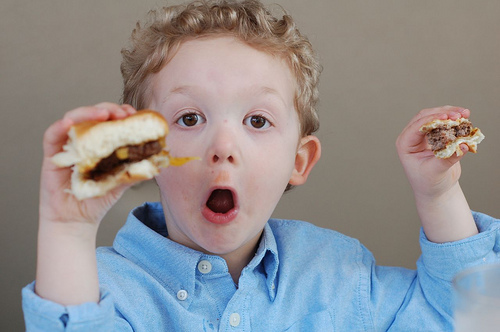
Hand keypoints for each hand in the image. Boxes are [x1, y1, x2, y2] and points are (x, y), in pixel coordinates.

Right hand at [36, 103, 136, 304]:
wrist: (77, 220)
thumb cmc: (97, 199)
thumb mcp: (120, 183)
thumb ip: (134, 172)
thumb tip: (155, 163)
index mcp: (102, 143)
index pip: (111, 121)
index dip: (121, 113)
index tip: (133, 113)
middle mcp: (85, 140)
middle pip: (93, 115)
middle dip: (108, 110)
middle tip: (121, 113)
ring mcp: (68, 145)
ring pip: (74, 119)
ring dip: (87, 113)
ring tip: (102, 114)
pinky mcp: (51, 155)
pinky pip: (52, 136)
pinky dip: (60, 127)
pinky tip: (69, 123)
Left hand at [396, 105, 469, 198]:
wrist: (436, 190)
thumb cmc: (429, 183)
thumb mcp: (436, 172)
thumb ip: (448, 158)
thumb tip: (463, 145)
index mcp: (405, 145)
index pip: (416, 127)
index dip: (431, 120)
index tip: (447, 117)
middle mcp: (412, 137)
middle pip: (425, 117)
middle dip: (443, 113)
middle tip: (459, 114)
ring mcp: (423, 135)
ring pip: (435, 116)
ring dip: (450, 113)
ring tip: (465, 113)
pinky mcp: (435, 135)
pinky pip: (444, 123)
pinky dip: (454, 120)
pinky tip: (465, 119)